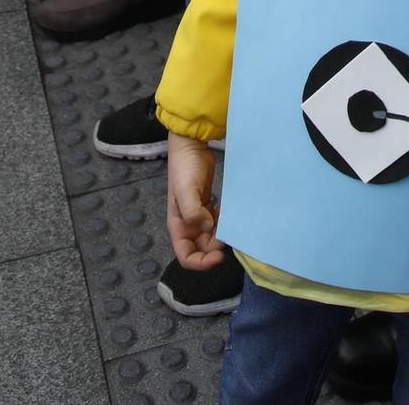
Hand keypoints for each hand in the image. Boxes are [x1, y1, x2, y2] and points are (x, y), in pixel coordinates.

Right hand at [167, 133, 225, 270]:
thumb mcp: (186, 191)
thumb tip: (208, 228)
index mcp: (178, 226)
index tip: (219, 256)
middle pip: (201, 250)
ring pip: (210, 237)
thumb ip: (194, 213)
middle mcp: (187, 225)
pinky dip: (223, 224)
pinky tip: (229, 215)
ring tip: (230, 224)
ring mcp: (197, 215)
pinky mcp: (207, 205)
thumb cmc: (185, 168)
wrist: (191, 145)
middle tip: (228, 235)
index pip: (186, 257)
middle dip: (214, 248)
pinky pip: (215, 224)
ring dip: (220, 236)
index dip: (201, 263)